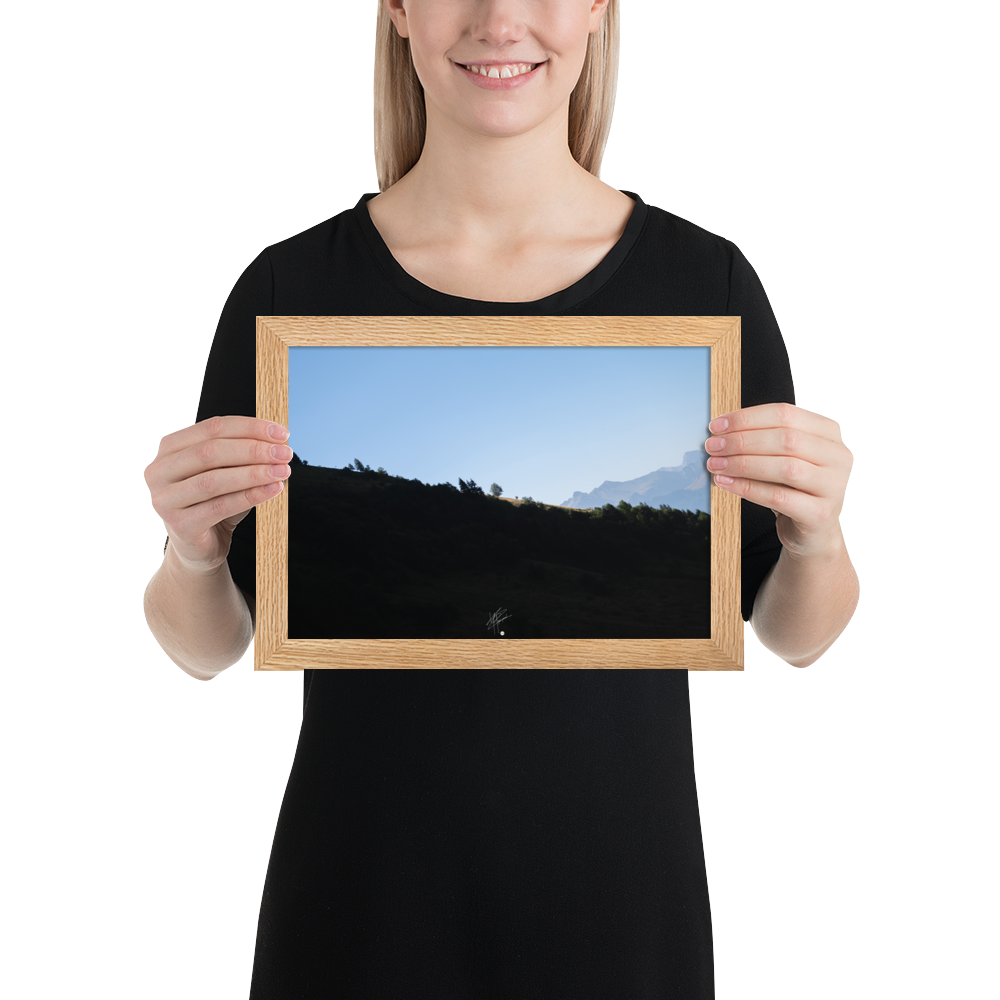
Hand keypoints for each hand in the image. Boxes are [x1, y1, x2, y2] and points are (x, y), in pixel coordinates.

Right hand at [144, 416, 292, 573]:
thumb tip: (277, 441)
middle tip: (285, 453)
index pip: (212, 427)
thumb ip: (242, 453)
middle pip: (211, 451)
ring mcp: (165, 500)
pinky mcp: (179, 525)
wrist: (199, 546)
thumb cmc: (214, 502)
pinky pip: (220, 507)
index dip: (250, 427)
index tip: (282, 434)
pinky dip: (250, 496)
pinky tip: (273, 490)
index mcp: (169, 448)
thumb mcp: (226, 472)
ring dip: (254, 473)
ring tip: (283, 471)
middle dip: (253, 450)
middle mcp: (159, 471)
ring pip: (214, 480)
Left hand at [705, 403, 852, 558]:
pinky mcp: (821, 514)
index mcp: (828, 433)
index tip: (716, 425)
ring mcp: (834, 486)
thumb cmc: (793, 488)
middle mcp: (838, 456)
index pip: (785, 414)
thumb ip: (761, 439)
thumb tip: (720, 431)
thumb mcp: (782, 457)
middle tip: (712, 446)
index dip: (747, 418)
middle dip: (742, 441)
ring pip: (785, 467)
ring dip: (743, 464)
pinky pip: (779, 497)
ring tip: (716, 465)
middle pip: (786, 439)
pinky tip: (726, 483)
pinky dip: (748, 488)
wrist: (812, 531)